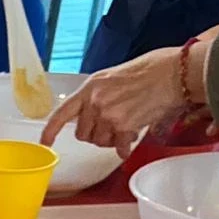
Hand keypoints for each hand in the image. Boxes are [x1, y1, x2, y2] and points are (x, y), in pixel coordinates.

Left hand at [40, 47, 193, 158]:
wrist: (173, 73)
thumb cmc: (149, 71)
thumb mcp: (113, 78)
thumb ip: (98, 98)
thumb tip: (96, 119)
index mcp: (90, 88)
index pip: (61, 112)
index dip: (50, 130)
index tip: (44, 143)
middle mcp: (95, 102)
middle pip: (82, 134)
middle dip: (94, 134)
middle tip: (112, 125)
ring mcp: (108, 115)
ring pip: (99, 142)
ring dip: (111, 139)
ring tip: (127, 124)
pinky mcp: (123, 127)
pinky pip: (117, 147)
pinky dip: (123, 147)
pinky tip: (131, 139)